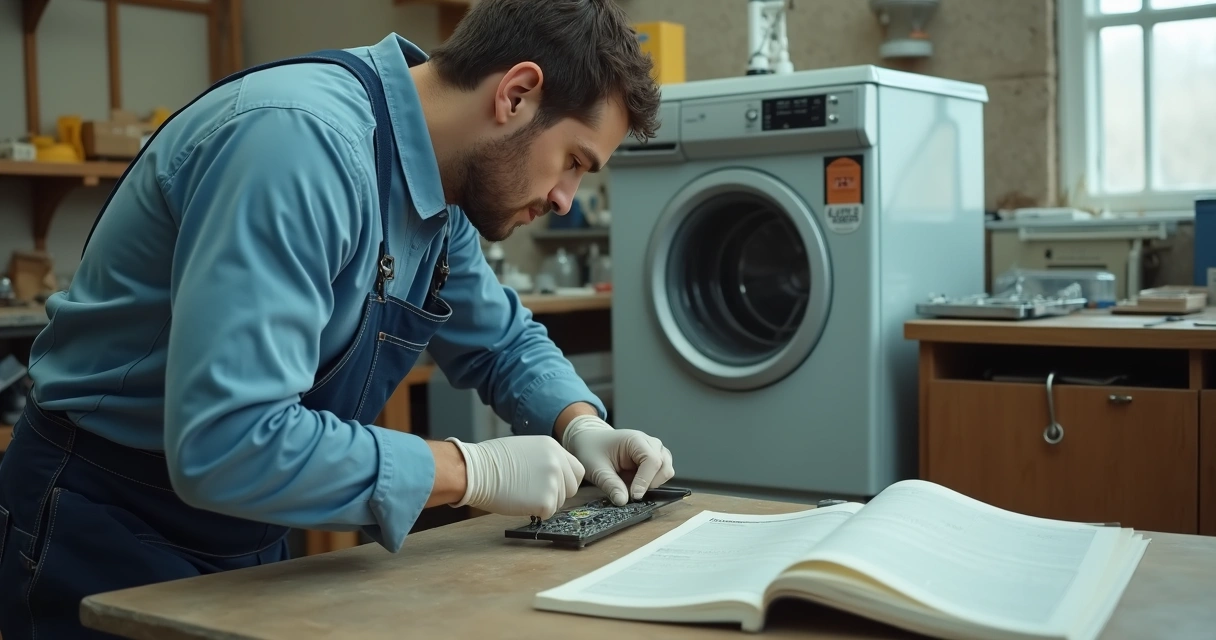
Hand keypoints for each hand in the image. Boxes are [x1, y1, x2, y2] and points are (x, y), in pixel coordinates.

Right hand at [445, 436, 584, 518]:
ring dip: (543, 502)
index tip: (554, 486)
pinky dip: (535, 512)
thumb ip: (544, 459)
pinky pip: (548, 513)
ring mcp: (553, 482)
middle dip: (556, 493)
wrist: (476, 471)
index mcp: (553, 447)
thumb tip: (552, 475)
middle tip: (534, 493)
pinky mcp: (545, 501)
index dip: (565, 481)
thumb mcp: (526, 448)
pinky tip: (519, 501)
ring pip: (559, 502)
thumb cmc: (492, 461)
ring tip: (521, 493)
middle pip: (571, 488)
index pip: (576, 470)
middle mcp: (557, 463)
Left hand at [561, 415, 674, 505]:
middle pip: (664, 465)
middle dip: (651, 483)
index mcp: (635, 440)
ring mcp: (654, 450)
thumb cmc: (592, 450)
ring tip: (633, 486)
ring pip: (667, 470)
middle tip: (632, 493)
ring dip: (654, 483)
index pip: (652, 461)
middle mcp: (649, 443)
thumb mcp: (596, 469)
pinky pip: (662, 473)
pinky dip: (653, 482)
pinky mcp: (654, 459)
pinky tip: (637, 484)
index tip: (634, 496)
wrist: (590, 441)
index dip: (645, 480)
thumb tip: (623, 502)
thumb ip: (610, 485)